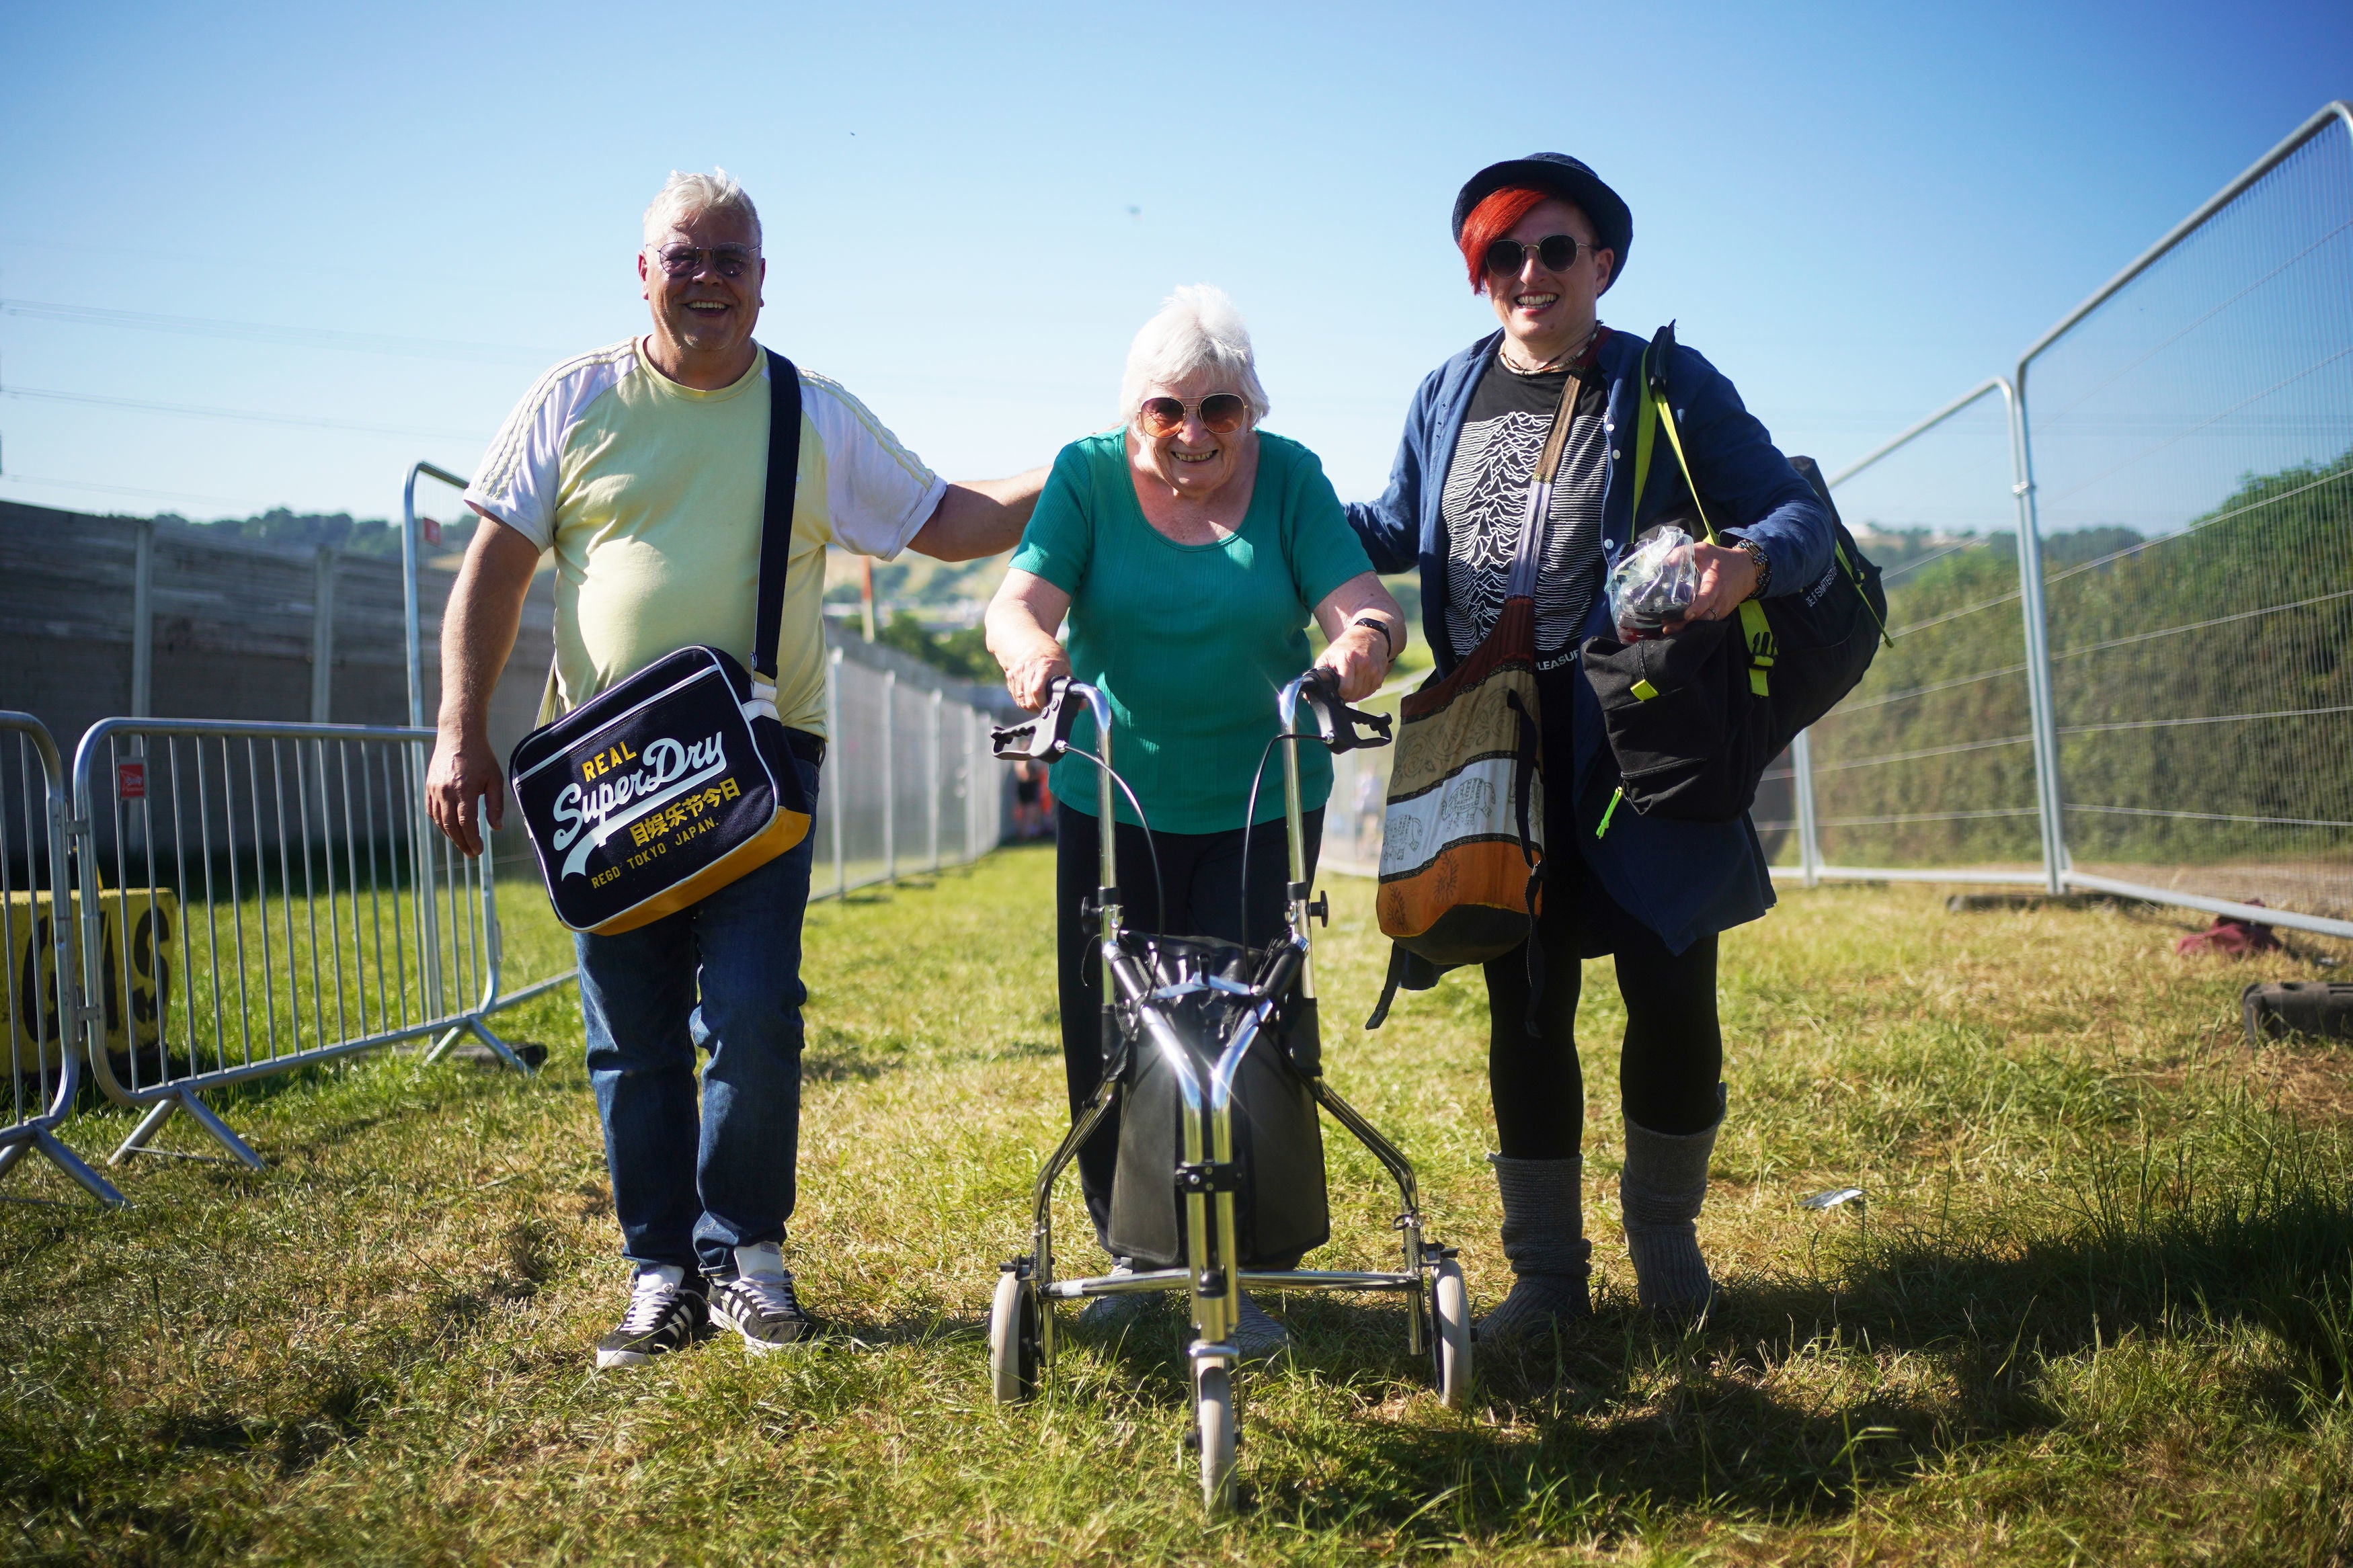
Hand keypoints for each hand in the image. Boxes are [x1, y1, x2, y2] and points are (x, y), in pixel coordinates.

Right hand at [426, 726, 505, 856]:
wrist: (458, 735)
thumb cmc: (481, 757)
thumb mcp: (495, 779)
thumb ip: (495, 805)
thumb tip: (497, 828)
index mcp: (464, 790)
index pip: (465, 823)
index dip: (472, 840)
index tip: (479, 851)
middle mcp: (446, 791)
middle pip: (450, 826)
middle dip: (462, 843)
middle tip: (472, 854)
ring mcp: (434, 789)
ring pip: (439, 820)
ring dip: (450, 836)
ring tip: (463, 844)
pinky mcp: (428, 786)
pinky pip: (431, 811)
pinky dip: (440, 823)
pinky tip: (449, 829)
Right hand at [1003, 640, 1071, 712]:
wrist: (1031, 643)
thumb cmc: (1051, 655)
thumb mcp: (1066, 667)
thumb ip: (1072, 687)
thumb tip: (1082, 705)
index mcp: (1044, 667)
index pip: (1037, 691)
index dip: (1043, 703)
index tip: (1050, 705)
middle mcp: (1028, 670)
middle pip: (1028, 700)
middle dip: (1038, 707)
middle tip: (1046, 705)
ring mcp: (1017, 674)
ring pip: (1022, 701)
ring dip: (1031, 705)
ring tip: (1040, 700)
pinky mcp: (1010, 678)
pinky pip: (1016, 697)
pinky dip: (1024, 700)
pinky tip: (1031, 695)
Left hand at [1314, 623, 1388, 702]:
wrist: (1370, 634)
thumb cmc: (1346, 646)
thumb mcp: (1329, 655)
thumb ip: (1318, 673)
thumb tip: (1308, 694)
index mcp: (1347, 658)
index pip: (1345, 688)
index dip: (1339, 694)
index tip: (1336, 691)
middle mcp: (1363, 663)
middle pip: (1354, 693)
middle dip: (1346, 695)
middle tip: (1342, 689)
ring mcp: (1374, 669)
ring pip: (1363, 694)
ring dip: (1355, 694)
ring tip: (1350, 684)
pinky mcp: (1381, 673)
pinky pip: (1371, 690)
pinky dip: (1364, 690)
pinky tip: (1360, 681)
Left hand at [1665, 541, 1759, 628]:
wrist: (1749, 569)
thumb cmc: (1724, 559)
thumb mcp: (1704, 550)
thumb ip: (1684, 553)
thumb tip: (1664, 562)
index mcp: (1715, 583)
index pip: (1707, 599)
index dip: (1698, 608)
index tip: (1686, 615)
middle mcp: (1720, 600)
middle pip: (1704, 618)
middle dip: (1686, 625)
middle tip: (1666, 628)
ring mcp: (1722, 609)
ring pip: (1706, 624)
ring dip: (1688, 628)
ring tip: (1669, 629)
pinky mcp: (1722, 614)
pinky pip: (1709, 624)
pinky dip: (1695, 627)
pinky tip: (1679, 627)